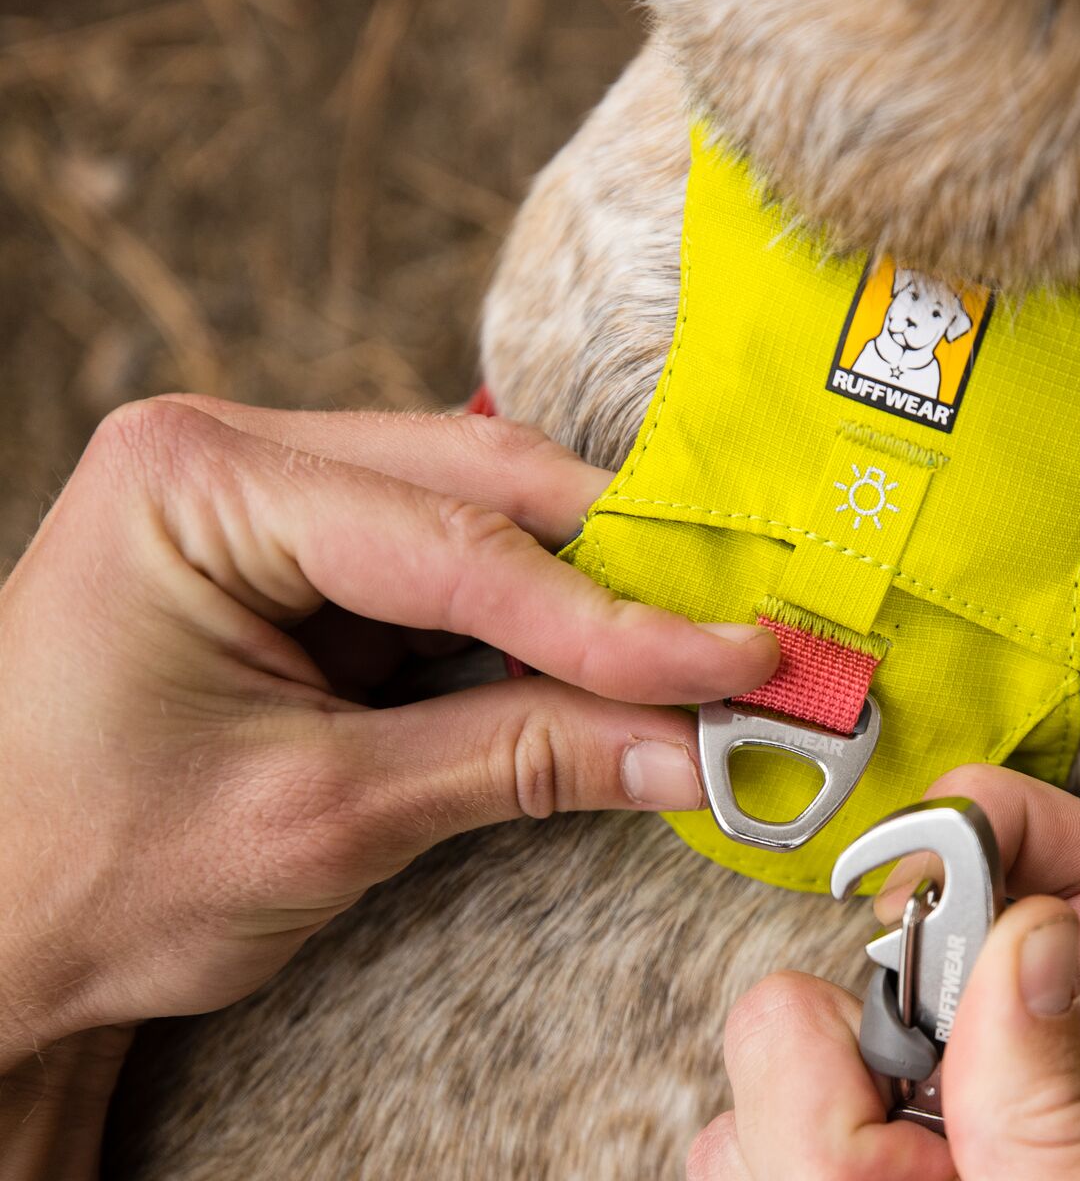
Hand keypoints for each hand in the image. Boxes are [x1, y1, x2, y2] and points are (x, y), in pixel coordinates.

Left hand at [0, 397, 777, 1063]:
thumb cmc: (86, 875)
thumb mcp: (322, 818)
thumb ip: (520, 759)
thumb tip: (686, 746)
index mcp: (196, 483)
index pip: (455, 544)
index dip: (615, 617)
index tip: (739, 662)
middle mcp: (231, 456)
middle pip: (482, 490)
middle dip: (618, 580)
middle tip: (743, 646)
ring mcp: (267, 500)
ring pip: (483, 519)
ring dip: (589, 599)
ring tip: (697, 662)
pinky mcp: (301, 560)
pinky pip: (452, 571)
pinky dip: (536, 625)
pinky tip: (611, 668)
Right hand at [690, 767, 1079, 1179]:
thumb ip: (1055, 1100)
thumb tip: (1031, 934)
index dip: (1012, 814)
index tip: (925, 854)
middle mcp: (982, 1075)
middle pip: (872, 946)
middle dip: (850, 1050)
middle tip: (916, 1165)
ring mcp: (886, 1122)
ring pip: (772, 1038)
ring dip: (797, 1140)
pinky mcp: (797, 1166)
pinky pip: (720, 1136)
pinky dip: (755, 1172)